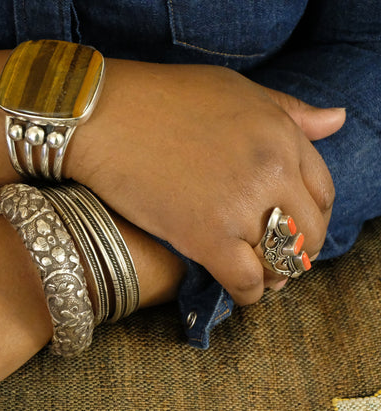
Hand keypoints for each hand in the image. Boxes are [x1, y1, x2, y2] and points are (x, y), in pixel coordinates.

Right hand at [67, 62, 344, 303]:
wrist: (103, 117)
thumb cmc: (162, 97)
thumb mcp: (234, 88)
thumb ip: (288, 110)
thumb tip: (336, 121)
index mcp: (281, 135)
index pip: (322, 190)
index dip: (312, 213)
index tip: (295, 224)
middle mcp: (271, 172)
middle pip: (307, 231)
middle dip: (297, 250)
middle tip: (278, 258)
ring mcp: (239, 208)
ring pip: (279, 261)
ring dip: (274, 275)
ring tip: (260, 277)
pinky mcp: (204, 238)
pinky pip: (244, 281)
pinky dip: (248, 293)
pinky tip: (240, 290)